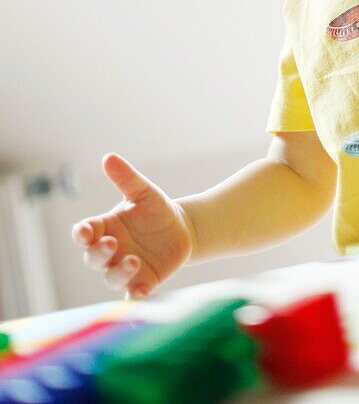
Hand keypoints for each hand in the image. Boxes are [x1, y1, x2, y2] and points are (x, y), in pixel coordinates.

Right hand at [71, 153, 193, 299]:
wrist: (183, 228)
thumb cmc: (156, 209)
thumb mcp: (144, 192)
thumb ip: (126, 178)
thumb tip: (108, 157)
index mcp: (105, 228)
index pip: (85, 233)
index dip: (81, 234)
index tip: (84, 232)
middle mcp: (110, 252)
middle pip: (93, 258)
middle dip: (98, 253)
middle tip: (112, 243)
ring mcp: (124, 269)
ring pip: (111, 278)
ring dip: (118, 272)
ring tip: (134, 261)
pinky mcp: (142, 282)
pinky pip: (134, 293)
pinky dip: (135, 294)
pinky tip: (141, 291)